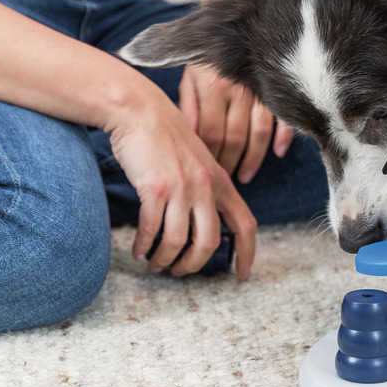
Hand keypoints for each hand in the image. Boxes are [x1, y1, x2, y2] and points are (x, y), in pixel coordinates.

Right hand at [108, 81, 256, 278]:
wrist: (139, 111)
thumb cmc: (166, 138)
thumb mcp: (199, 161)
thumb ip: (207, 188)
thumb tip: (206, 224)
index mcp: (221, 182)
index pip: (245, 224)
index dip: (247, 253)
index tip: (243, 275)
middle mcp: (206, 187)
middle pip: (209, 242)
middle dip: (194, 265)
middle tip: (179, 272)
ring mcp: (181, 188)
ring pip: (177, 241)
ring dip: (165, 259)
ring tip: (154, 264)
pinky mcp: (155, 188)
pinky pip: (152, 229)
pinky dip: (145, 245)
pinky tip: (139, 250)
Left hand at [179, 62, 292, 183]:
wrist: (233, 26)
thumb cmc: (207, 57)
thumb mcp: (189, 78)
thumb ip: (188, 106)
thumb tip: (189, 137)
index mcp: (212, 88)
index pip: (211, 134)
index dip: (209, 157)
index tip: (206, 172)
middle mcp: (237, 91)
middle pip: (234, 139)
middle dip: (229, 164)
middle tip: (224, 180)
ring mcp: (260, 91)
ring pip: (258, 134)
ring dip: (253, 159)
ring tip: (245, 176)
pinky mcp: (277, 90)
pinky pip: (284, 118)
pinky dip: (283, 137)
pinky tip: (278, 153)